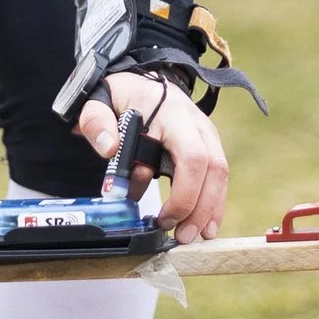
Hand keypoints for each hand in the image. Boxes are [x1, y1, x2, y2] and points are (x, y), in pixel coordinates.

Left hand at [75, 68, 228, 243]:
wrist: (137, 81)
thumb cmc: (119, 96)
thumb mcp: (98, 103)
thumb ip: (97, 124)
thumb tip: (109, 149)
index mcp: (171, 113)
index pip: (192, 158)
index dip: (184, 194)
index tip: (163, 219)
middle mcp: (196, 122)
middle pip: (214, 169)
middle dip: (201, 208)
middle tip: (182, 237)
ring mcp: (206, 132)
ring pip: (221, 174)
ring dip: (211, 209)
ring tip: (195, 236)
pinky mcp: (208, 144)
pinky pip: (217, 175)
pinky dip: (212, 201)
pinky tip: (204, 224)